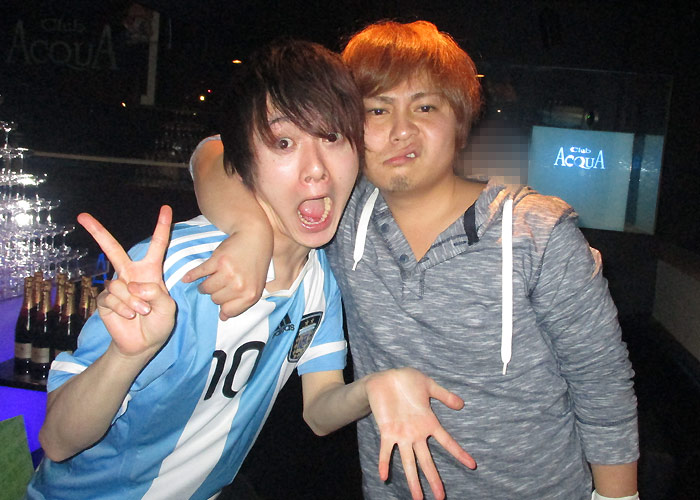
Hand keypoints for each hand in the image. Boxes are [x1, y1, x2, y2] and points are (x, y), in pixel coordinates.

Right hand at [77, 206, 175, 357]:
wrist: (142, 344)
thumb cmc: (158, 323)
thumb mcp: (167, 308)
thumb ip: (157, 294)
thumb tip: (135, 286)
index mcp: (150, 272)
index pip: (157, 245)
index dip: (162, 227)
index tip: (166, 208)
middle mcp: (130, 275)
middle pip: (113, 249)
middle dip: (98, 232)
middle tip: (82, 216)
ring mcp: (116, 287)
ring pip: (119, 285)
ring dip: (133, 301)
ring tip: (141, 312)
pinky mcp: (105, 301)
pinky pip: (111, 299)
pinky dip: (123, 309)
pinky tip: (129, 316)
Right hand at [181, 231, 270, 319]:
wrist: (255, 238)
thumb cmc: (255, 264)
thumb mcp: (255, 286)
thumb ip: (241, 303)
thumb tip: (222, 318)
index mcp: (250, 295)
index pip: (228, 310)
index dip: (224, 305)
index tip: (224, 298)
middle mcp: (239, 286)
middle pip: (215, 299)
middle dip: (216, 292)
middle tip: (222, 283)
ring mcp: (228, 273)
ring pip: (206, 288)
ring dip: (205, 285)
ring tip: (211, 278)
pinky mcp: (217, 261)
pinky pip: (199, 273)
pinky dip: (191, 276)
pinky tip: (186, 278)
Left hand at [365, 367, 475, 499]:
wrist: (384, 378)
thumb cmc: (406, 380)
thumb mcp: (428, 386)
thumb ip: (444, 395)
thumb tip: (462, 404)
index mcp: (428, 422)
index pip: (447, 441)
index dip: (459, 453)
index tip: (472, 465)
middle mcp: (416, 433)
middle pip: (427, 460)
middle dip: (434, 479)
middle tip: (441, 498)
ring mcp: (401, 434)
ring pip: (409, 461)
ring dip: (413, 480)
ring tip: (418, 498)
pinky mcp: (387, 431)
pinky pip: (385, 450)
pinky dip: (384, 462)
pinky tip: (384, 476)